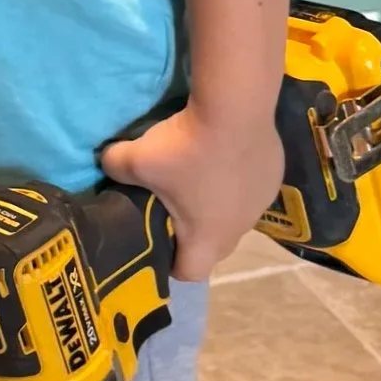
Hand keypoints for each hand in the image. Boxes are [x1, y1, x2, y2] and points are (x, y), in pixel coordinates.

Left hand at [101, 102, 282, 279]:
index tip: (158, 242)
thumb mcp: (134, 159)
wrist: (235, 108)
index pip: (190, 272)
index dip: (170, 263)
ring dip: (218, 205)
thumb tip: (107, 163)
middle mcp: (239, 230)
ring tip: (199, 175)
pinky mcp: (273, 178)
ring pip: (235, 216)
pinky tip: (223, 155)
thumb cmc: (186, 148)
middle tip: (171, 206)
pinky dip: (236, 180)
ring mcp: (260, 204)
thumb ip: (114, 168)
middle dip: (194, 233)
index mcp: (208, 239)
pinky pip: (249, 189)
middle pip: (214, 246)